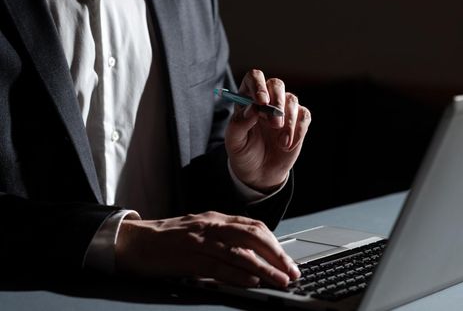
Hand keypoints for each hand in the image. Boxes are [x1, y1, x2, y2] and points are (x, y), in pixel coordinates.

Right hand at [115, 211, 299, 286]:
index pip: (253, 227)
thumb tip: (251, 256)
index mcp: (215, 219)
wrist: (133, 241)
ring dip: (264, 268)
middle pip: (252, 236)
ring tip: (279, 280)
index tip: (287, 259)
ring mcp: (199, 240)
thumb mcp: (200, 233)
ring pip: (240, 252)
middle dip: (276, 255)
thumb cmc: (167, 239)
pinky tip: (252, 281)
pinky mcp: (187, 256)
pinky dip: (238, 274)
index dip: (274, 244)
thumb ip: (223, 240)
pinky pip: (218, 265)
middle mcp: (211, 225)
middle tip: (292, 271)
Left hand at [225, 69, 311, 191]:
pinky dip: (298, 131)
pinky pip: (304, 116)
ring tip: (281, 143)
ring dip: (288, 121)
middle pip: (276, 84)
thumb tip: (253, 108)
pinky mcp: (298, 121)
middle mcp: (267, 100)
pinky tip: (288, 146)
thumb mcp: (234, 142)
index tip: (261, 101)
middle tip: (274, 124)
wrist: (260, 173)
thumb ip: (239, 123)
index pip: (254, 78)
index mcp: (247, 98)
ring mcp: (284, 109)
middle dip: (277, 102)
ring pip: (291, 100)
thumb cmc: (243, 153)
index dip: (258, 85)